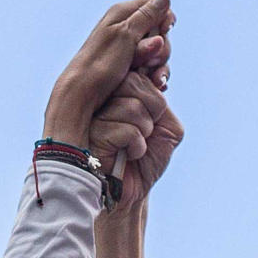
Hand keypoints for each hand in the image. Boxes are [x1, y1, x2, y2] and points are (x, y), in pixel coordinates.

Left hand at [43, 0, 172, 147]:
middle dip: (161, 47)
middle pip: (159, 31)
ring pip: (158, 53)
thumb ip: (146, 16)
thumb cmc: (100, 64)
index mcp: (122, 15)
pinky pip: (152, 68)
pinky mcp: (130, 68)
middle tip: (149, 59)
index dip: (164, 17)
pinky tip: (153, 83)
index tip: (166, 29)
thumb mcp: (125, 35)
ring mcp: (128, 50)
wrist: (83, 95)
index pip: (154, 5)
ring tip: (150, 77)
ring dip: (159, 65)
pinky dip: (155, 76)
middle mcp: (125, 30)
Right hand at [90, 73, 183, 216]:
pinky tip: (128, 155)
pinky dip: (137, 146)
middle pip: (136, 82)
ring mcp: (92, 114)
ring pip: (133, 107)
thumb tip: (156, 79)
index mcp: (117, 90)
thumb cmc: (146, 159)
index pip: (137, 66)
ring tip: (134, 145)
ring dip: (144, 132)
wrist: (130, 192)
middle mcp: (101, 97)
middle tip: (146, 131)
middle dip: (153, 110)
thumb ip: (163, 102)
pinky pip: (127, 130)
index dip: (155, 79)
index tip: (161, 94)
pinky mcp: (90, 134)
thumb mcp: (167, 127)